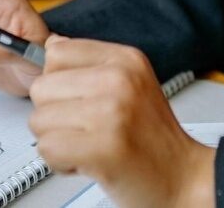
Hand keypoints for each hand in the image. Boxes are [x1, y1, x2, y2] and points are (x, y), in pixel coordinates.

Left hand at [28, 37, 215, 207]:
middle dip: (53, 115)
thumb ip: (90, 64)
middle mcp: (119, 79)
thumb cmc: (154, 138)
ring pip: (39, 120)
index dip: (58, 82)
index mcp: (125, 59)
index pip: (56, 52)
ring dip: (56, 141)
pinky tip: (85, 162)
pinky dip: (59, 163)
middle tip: (85, 130)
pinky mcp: (102, 148)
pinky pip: (47, 148)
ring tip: (88, 145)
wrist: (184, 178)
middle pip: (41, 88)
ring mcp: (111, 112)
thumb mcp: (132, 83)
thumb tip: (51, 44)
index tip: (78, 100)